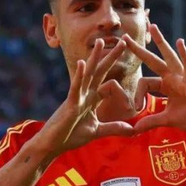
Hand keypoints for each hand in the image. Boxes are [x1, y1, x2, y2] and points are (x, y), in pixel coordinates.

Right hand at [37, 39, 133, 154]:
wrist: (52, 145)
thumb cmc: (70, 136)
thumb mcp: (97, 131)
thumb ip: (114, 128)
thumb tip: (134, 131)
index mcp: (91, 99)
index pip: (108, 82)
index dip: (120, 76)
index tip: (130, 66)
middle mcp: (84, 94)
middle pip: (100, 71)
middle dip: (112, 57)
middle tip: (124, 40)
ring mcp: (76, 97)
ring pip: (88, 74)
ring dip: (95, 58)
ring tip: (101, 42)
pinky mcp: (70, 104)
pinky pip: (75, 87)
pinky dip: (79, 76)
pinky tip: (83, 63)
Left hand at [122, 25, 185, 135]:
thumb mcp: (168, 120)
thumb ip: (151, 122)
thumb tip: (134, 130)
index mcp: (166, 85)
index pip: (144, 82)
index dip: (137, 95)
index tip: (135, 108)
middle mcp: (173, 77)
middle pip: (153, 60)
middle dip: (139, 50)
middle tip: (125, 37)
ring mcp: (183, 78)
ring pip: (169, 57)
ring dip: (161, 42)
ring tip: (152, 27)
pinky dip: (185, 55)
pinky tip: (180, 42)